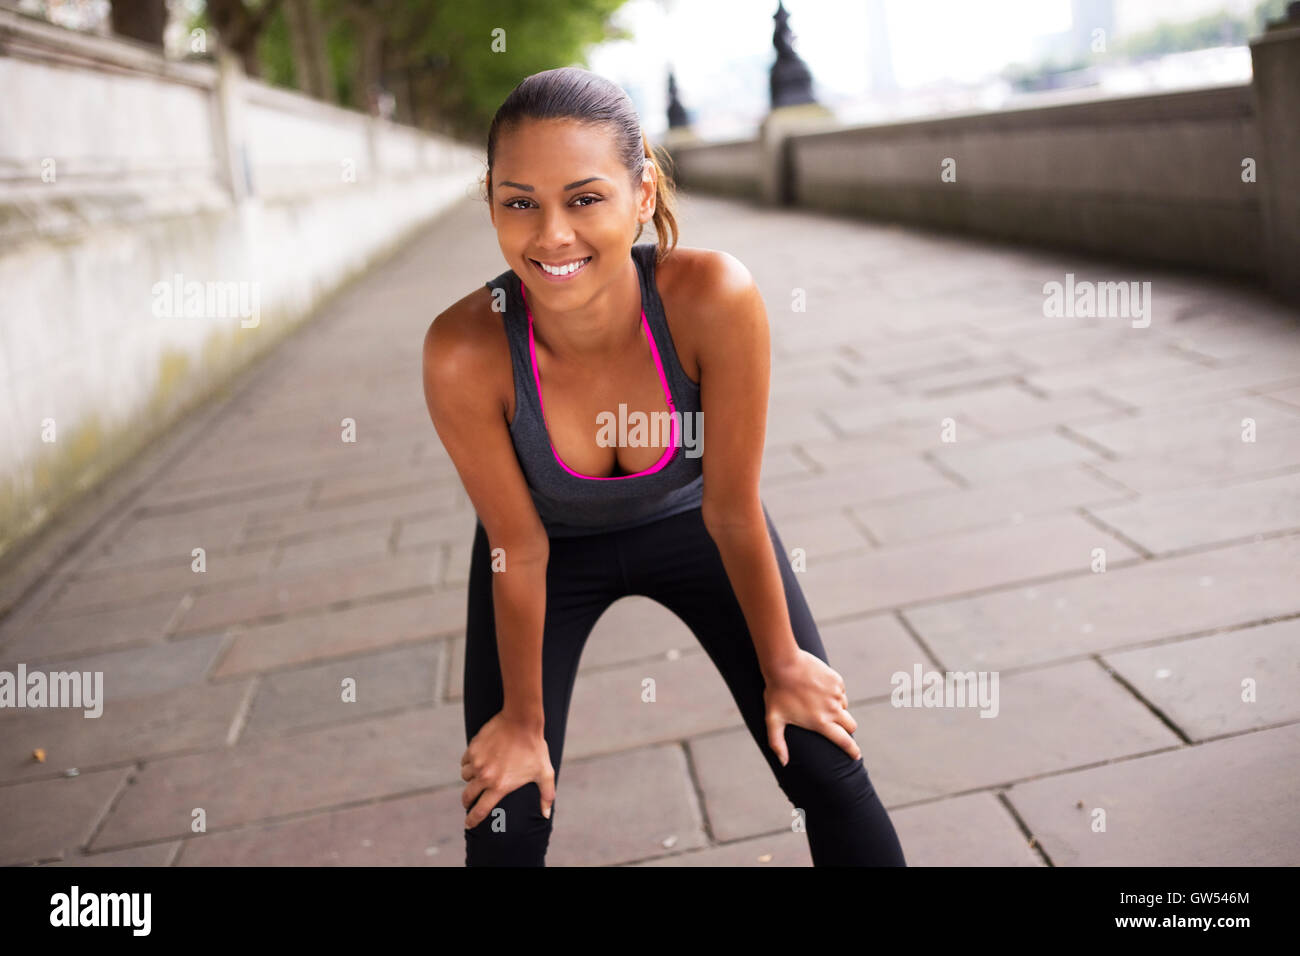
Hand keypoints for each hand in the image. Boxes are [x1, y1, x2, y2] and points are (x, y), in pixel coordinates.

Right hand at [461, 711, 555, 828]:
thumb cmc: (535, 747)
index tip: (469, 824)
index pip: (480, 810)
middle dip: (467, 801)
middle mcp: (485, 777)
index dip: (472, 820)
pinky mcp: (472, 749)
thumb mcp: (544, 773)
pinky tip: (477, 760)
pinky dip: (469, 762)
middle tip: (469, 801)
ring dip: (470, 779)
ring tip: (478, 775)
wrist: (521, 721)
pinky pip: (465, 761)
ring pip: (465, 777)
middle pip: (467, 796)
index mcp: (500, 786)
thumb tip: (546, 814)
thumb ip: (546, 795)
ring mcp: (477, 762)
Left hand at [762, 649, 859, 765]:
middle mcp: (833, 710)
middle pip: (850, 725)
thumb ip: (777, 743)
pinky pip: (840, 691)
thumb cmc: (777, 692)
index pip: (844, 741)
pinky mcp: (837, 680)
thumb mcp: (773, 719)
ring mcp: (836, 694)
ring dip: (837, 709)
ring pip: (844, 707)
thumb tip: (783, 763)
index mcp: (821, 722)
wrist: (784, 663)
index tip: (856, 756)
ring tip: (818, 703)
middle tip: (837, 727)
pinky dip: (834, 693)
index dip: (852, 750)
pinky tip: (819, 689)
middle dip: (847, 729)